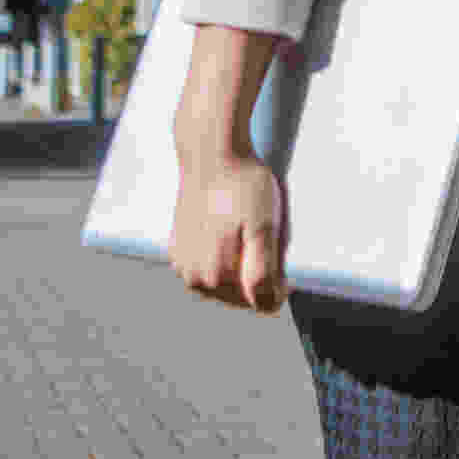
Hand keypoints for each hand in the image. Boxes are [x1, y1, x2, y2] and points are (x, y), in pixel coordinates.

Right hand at [170, 152, 290, 312]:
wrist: (211, 152)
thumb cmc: (243, 186)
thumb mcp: (265, 227)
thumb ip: (263, 273)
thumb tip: (267, 306)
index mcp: (216, 277)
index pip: (261, 303)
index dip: (279, 283)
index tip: (281, 250)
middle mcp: (193, 278)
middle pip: (242, 295)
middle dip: (258, 272)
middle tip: (262, 231)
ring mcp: (183, 264)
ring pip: (226, 282)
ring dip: (240, 264)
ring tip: (244, 227)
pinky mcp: (178, 249)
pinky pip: (209, 265)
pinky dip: (223, 254)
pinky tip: (228, 227)